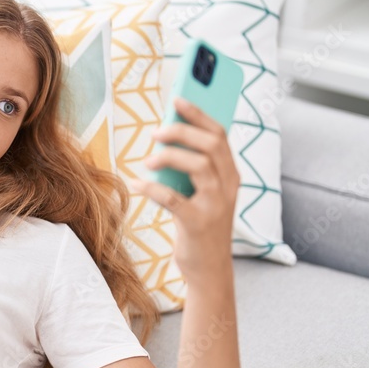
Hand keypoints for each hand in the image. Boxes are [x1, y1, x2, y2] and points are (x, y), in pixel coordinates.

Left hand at [128, 98, 239, 280]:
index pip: (220, 135)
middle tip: (156, 132)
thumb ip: (191, 169)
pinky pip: (174, 199)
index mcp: (231, 175)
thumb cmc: (199, 224)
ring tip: (148, 159)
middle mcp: (229, 186)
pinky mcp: (198, 223)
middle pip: (211, 145)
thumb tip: (163, 140)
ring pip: (199, 166)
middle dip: (182, 131)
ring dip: (170, 157)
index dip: (199, 114)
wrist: (209, 269)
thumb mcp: (201, 194)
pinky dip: (153, 189)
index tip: (178, 98)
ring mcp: (216, 205)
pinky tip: (138, 184)